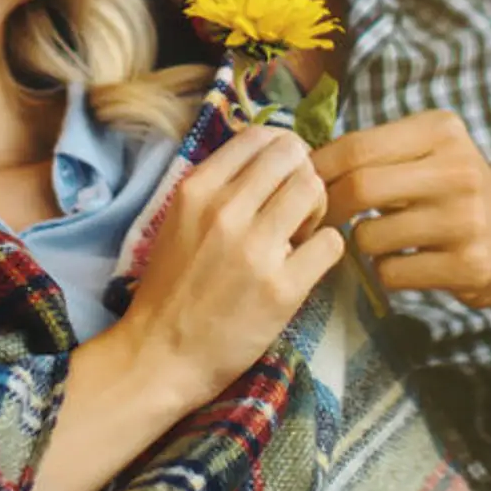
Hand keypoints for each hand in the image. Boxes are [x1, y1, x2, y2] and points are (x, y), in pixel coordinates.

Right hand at [116, 123, 347, 406]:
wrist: (160, 355)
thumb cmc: (171, 289)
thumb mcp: (178, 220)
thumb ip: (218, 187)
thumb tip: (270, 158)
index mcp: (197, 190)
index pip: (259, 135)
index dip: (281, 149)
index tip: (280, 175)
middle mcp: (226, 211)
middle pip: (293, 155)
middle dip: (302, 175)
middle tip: (295, 207)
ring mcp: (255, 249)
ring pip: (315, 189)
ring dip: (317, 209)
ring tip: (300, 235)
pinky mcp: (282, 288)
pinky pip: (331, 242)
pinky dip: (325, 249)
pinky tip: (306, 265)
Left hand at [314, 111, 490, 311]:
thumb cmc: (448, 190)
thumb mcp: (424, 150)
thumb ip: (371, 150)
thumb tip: (298, 162)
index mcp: (441, 131)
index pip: (357, 146)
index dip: (319, 168)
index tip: (303, 185)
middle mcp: (459, 170)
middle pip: (361, 188)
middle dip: (329, 209)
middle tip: (318, 220)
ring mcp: (467, 220)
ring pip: (370, 237)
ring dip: (361, 244)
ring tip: (383, 238)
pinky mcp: (469, 265)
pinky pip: (391, 273)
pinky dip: (385, 271)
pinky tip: (408, 262)